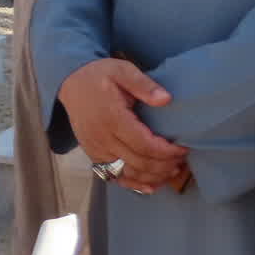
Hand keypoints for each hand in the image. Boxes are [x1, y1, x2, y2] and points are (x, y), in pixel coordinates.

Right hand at [58, 58, 188, 192]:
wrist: (70, 82)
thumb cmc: (99, 75)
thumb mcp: (122, 70)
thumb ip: (144, 84)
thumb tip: (166, 100)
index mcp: (112, 117)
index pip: (144, 144)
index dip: (167, 152)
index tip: (183, 148)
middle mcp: (102, 137)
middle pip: (139, 163)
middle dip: (165, 166)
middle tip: (182, 160)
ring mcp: (96, 148)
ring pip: (128, 173)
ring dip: (153, 177)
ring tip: (172, 170)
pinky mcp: (93, 154)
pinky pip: (115, 176)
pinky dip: (134, 184)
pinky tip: (151, 184)